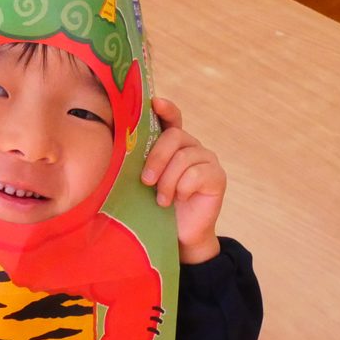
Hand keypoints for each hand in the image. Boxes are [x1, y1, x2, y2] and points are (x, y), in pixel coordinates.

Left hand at [140, 97, 224, 263]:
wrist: (178, 236)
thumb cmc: (155, 206)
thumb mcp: (145, 180)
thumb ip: (140, 160)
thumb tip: (122, 142)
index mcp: (172, 144)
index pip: (171, 118)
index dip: (165, 109)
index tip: (155, 103)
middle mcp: (192, 146)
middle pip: (174, 137)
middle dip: (156, 158)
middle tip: (146, 181)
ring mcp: (207, 160)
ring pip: (184, 157)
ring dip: (168, 181)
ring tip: (162, 200)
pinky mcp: (217, 176)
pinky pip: (197, 174)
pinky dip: (183, 188)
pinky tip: (179, 200)